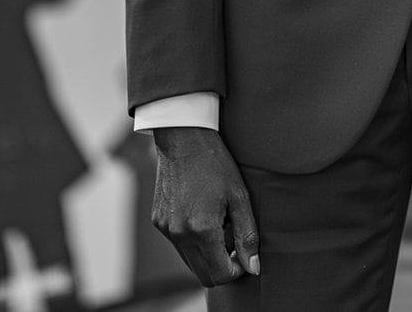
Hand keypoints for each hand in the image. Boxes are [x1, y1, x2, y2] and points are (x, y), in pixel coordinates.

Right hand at [151, 126, 259, 286]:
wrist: (184, 137)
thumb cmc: (215, 163)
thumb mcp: (239, 195)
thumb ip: (247, 234)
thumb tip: (253, 267)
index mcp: (201, 230)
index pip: (220, 275)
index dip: (237, 269)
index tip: (243, 252)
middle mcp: (179, 235)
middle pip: (204, 274)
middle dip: (222, 265)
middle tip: (233, 240)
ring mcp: (166, 229)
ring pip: (190, 261)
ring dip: (207, 254)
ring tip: (218, 223)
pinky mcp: (158, 221)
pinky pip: (178, 244)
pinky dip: (192, 240)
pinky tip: (201, 214)